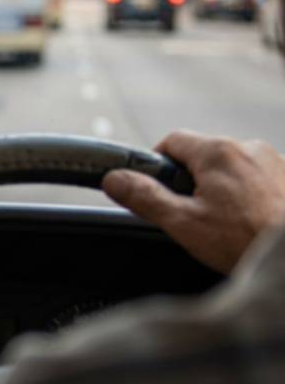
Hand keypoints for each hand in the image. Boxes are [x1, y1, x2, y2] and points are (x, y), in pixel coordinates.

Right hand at [103, 131, 284, 272]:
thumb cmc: (246, 242)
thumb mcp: (183, 223)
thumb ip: (144, 197)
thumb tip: (114, 179)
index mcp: (218, 152)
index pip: (172, 141)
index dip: (158, 164)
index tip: (159, 189)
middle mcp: (249, 148)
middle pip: (203, 154)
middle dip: (193, 180)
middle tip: (194, 215)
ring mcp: (274, 162)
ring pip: (232, 167)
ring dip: (223, 188)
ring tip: (227, 224)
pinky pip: (258, 179)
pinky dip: (250, 195)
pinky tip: (251, 223)